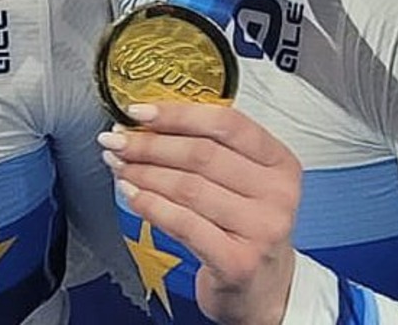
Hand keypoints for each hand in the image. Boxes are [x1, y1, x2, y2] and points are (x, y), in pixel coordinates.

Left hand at [98, 102, 301, 324]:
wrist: (262, 287)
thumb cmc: (243, 227)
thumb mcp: (242, 181)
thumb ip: (208, 148)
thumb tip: (145, 122)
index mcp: (280, 163)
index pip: (227, 123)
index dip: (177, 114)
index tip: (138, 111)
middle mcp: (278, 194)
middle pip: (201, 154)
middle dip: (149, 144)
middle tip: (117, 140)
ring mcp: (261, 229)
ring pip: (188, 187)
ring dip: (143, 173)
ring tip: (118, 165)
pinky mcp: (239, 261)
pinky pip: (184, 224)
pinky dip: (150, 205)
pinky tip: (131, 194)